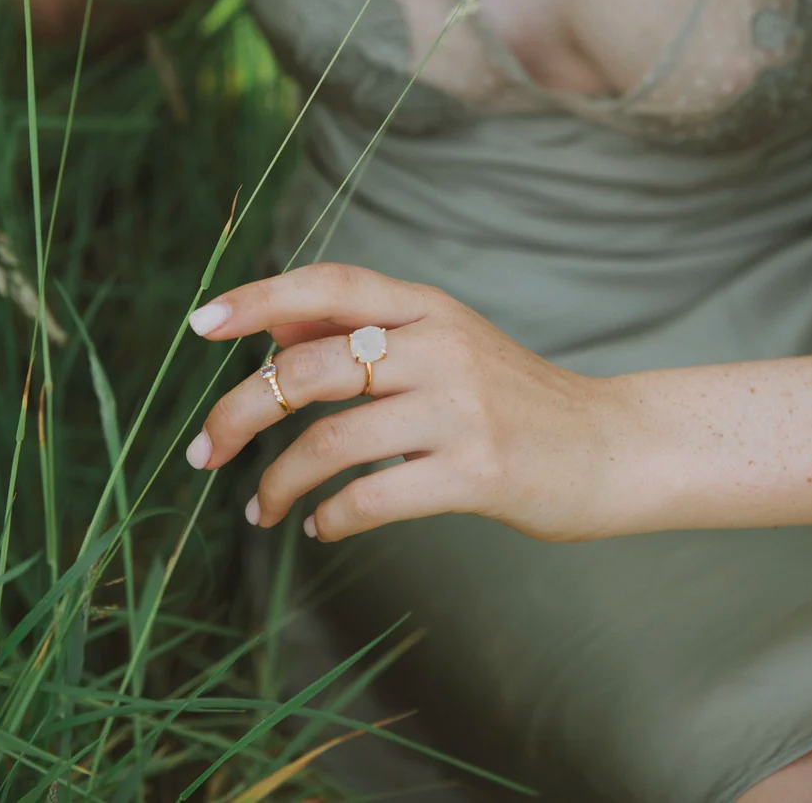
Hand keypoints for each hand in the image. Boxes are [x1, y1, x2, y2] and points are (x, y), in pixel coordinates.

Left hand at [185, 264, 631, 543]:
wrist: (612, 446)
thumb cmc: (513, 399)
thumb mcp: (445, 343)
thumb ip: (366, 330)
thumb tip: (271, 328)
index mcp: (428, 307)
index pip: (331, 283)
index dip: (260, 298)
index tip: (200, 324)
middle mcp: (442, 345)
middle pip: (312, 366)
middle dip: (241, 411)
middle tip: (203, 452)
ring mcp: (461, 408)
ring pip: (333, 438)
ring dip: (279, 480)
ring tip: (260, 508)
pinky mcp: (479, 471)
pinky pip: (374, 495)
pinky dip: (332, 517)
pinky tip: (322, 527)